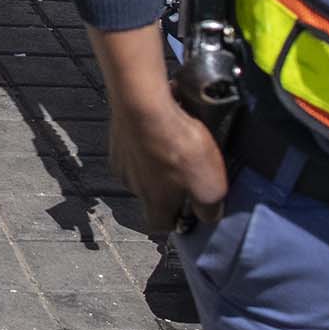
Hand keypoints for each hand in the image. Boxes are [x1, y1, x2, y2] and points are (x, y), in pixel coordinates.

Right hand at [93, 25, 228, 235]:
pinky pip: (136, 144)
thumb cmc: (179, 147)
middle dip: (170, 186)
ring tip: (176, 141)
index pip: (160, 225)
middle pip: (152, 194)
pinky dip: (148, 139)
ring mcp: (122, 159)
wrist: (144, 104)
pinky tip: (162, 125)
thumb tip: (208, 218)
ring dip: (158, 160)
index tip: (190, 208)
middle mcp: (133, 186)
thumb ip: (210, 209)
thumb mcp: (210, 186)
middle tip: (189, 168)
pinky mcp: (117, 136)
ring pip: (143, 168)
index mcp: (155, 202)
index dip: (176, 221)